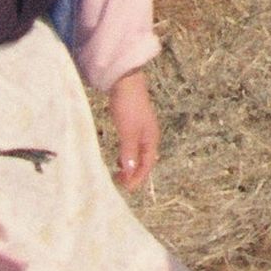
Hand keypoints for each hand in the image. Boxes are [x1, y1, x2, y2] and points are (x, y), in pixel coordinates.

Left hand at [107, 67, 159, 189]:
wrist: (124, 81)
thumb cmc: (127, 106)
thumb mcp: (128, 132)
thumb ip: (129, 152)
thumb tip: (130, 173)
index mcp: (151, 138)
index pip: (147, 164)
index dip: (137, 178)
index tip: (126, 189)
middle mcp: (149, 135)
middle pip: (145, 160)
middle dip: (135, 174)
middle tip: (121, 184)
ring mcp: (142, 128)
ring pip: (139, 153)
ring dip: (130, 165)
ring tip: (118, 173)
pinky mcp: (133, 123)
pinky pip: (133, 145)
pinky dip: (127, 154)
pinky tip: (119, 156)